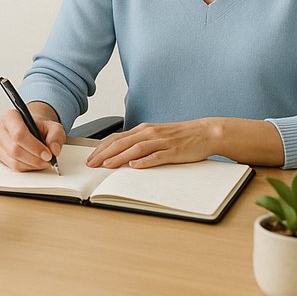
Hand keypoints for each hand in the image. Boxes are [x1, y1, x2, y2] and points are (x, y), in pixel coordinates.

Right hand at [0, 102, 65, 171]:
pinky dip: (27, 168)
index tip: (47, 154)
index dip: (34, 147)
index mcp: (11, 117)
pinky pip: (13, 168)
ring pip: (14, 162)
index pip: (19, 133)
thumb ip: (56, 135)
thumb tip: (54, 150)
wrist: (31, 129)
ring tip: (43, 162)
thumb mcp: (53, 127)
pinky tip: (34, 162)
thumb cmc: (39, 127)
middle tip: (48, 160)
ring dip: (32, 165)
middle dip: (35, 158)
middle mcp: (0, 129)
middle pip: (15, 150)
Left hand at [84, 119, 218, 168]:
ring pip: (136, 148)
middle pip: (122, 142)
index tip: (91, 157)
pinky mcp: (174, 151)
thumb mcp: (156, 135)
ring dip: (120, 157)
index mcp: (144, 129)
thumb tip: (121, 153)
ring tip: (107, 165)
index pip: (117, 138)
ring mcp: (162, 141)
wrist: (205, 132)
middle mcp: (150, 133)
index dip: (102, 147)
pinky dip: (145, 161)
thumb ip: (140, 142)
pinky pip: (157, 156)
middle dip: (105, 153)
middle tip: (92, 164)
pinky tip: (135, 166)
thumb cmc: (180, 135)